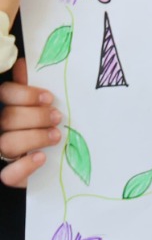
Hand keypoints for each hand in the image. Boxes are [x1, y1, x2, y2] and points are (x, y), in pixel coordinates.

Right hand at [0, 60, 59, 187]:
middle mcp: (1, 130)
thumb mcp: (41, 107)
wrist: (54, 165)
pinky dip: (25, 165)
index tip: (49, 98)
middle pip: (7, 118)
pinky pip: (9, 174)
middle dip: (36, 116)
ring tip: (56, 135)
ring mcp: (2, 154)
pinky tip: (41, 157)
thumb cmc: (45, 128)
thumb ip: (31, 89)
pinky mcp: (10, 177)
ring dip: (34, 137)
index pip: (4, 93)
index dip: (24, 94)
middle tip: (58, 117)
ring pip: (7, 143)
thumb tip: (22, 62)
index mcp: (8, 109)